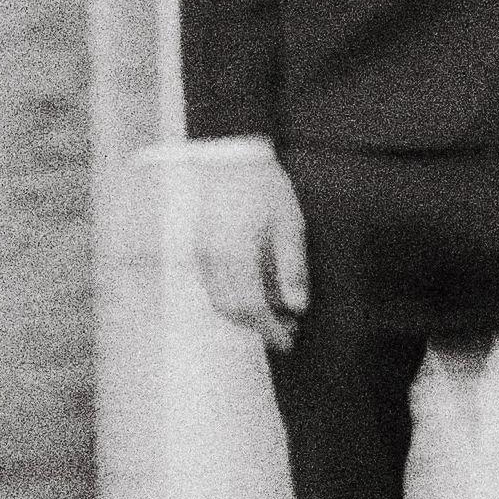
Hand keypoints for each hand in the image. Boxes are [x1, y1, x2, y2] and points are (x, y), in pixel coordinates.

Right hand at [194, 151, 308, 349]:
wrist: (231, 157)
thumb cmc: (265, 187)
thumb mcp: (290, 222)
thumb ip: (293, 266)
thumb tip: (298, 307)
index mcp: (236, 251)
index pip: (250, 305)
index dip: (270, 329)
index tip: (289, 340)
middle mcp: (213, 257)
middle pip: (231, 309)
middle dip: (258, 327)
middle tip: (287, 331)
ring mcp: (202, 254)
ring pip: (219, 301)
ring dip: (246, 315)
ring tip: (277, 313)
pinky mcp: (200, 250)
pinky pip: (214, 286)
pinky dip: (234, 298)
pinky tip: (258, 293)